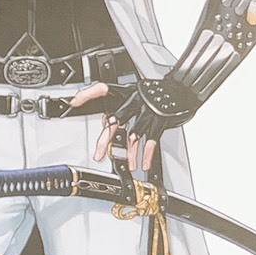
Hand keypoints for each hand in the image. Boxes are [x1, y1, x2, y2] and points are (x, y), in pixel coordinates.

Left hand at [69, 78, 197, 171]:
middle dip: (106, 140)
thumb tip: (105, 120)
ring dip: (130, 154)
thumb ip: (121, 104)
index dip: (88, 93)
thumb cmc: (155, 93)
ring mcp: (148, 111)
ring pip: (134, 135)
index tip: (74, 101)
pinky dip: (147, 154)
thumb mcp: (135, 92)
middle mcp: (135, 100)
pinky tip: (143, 164)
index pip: (103, 88)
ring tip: (129, 166)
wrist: (181, 89)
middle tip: (99, 154)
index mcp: (127, 92)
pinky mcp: (159, 121)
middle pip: (116, 120)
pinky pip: (151, 140)